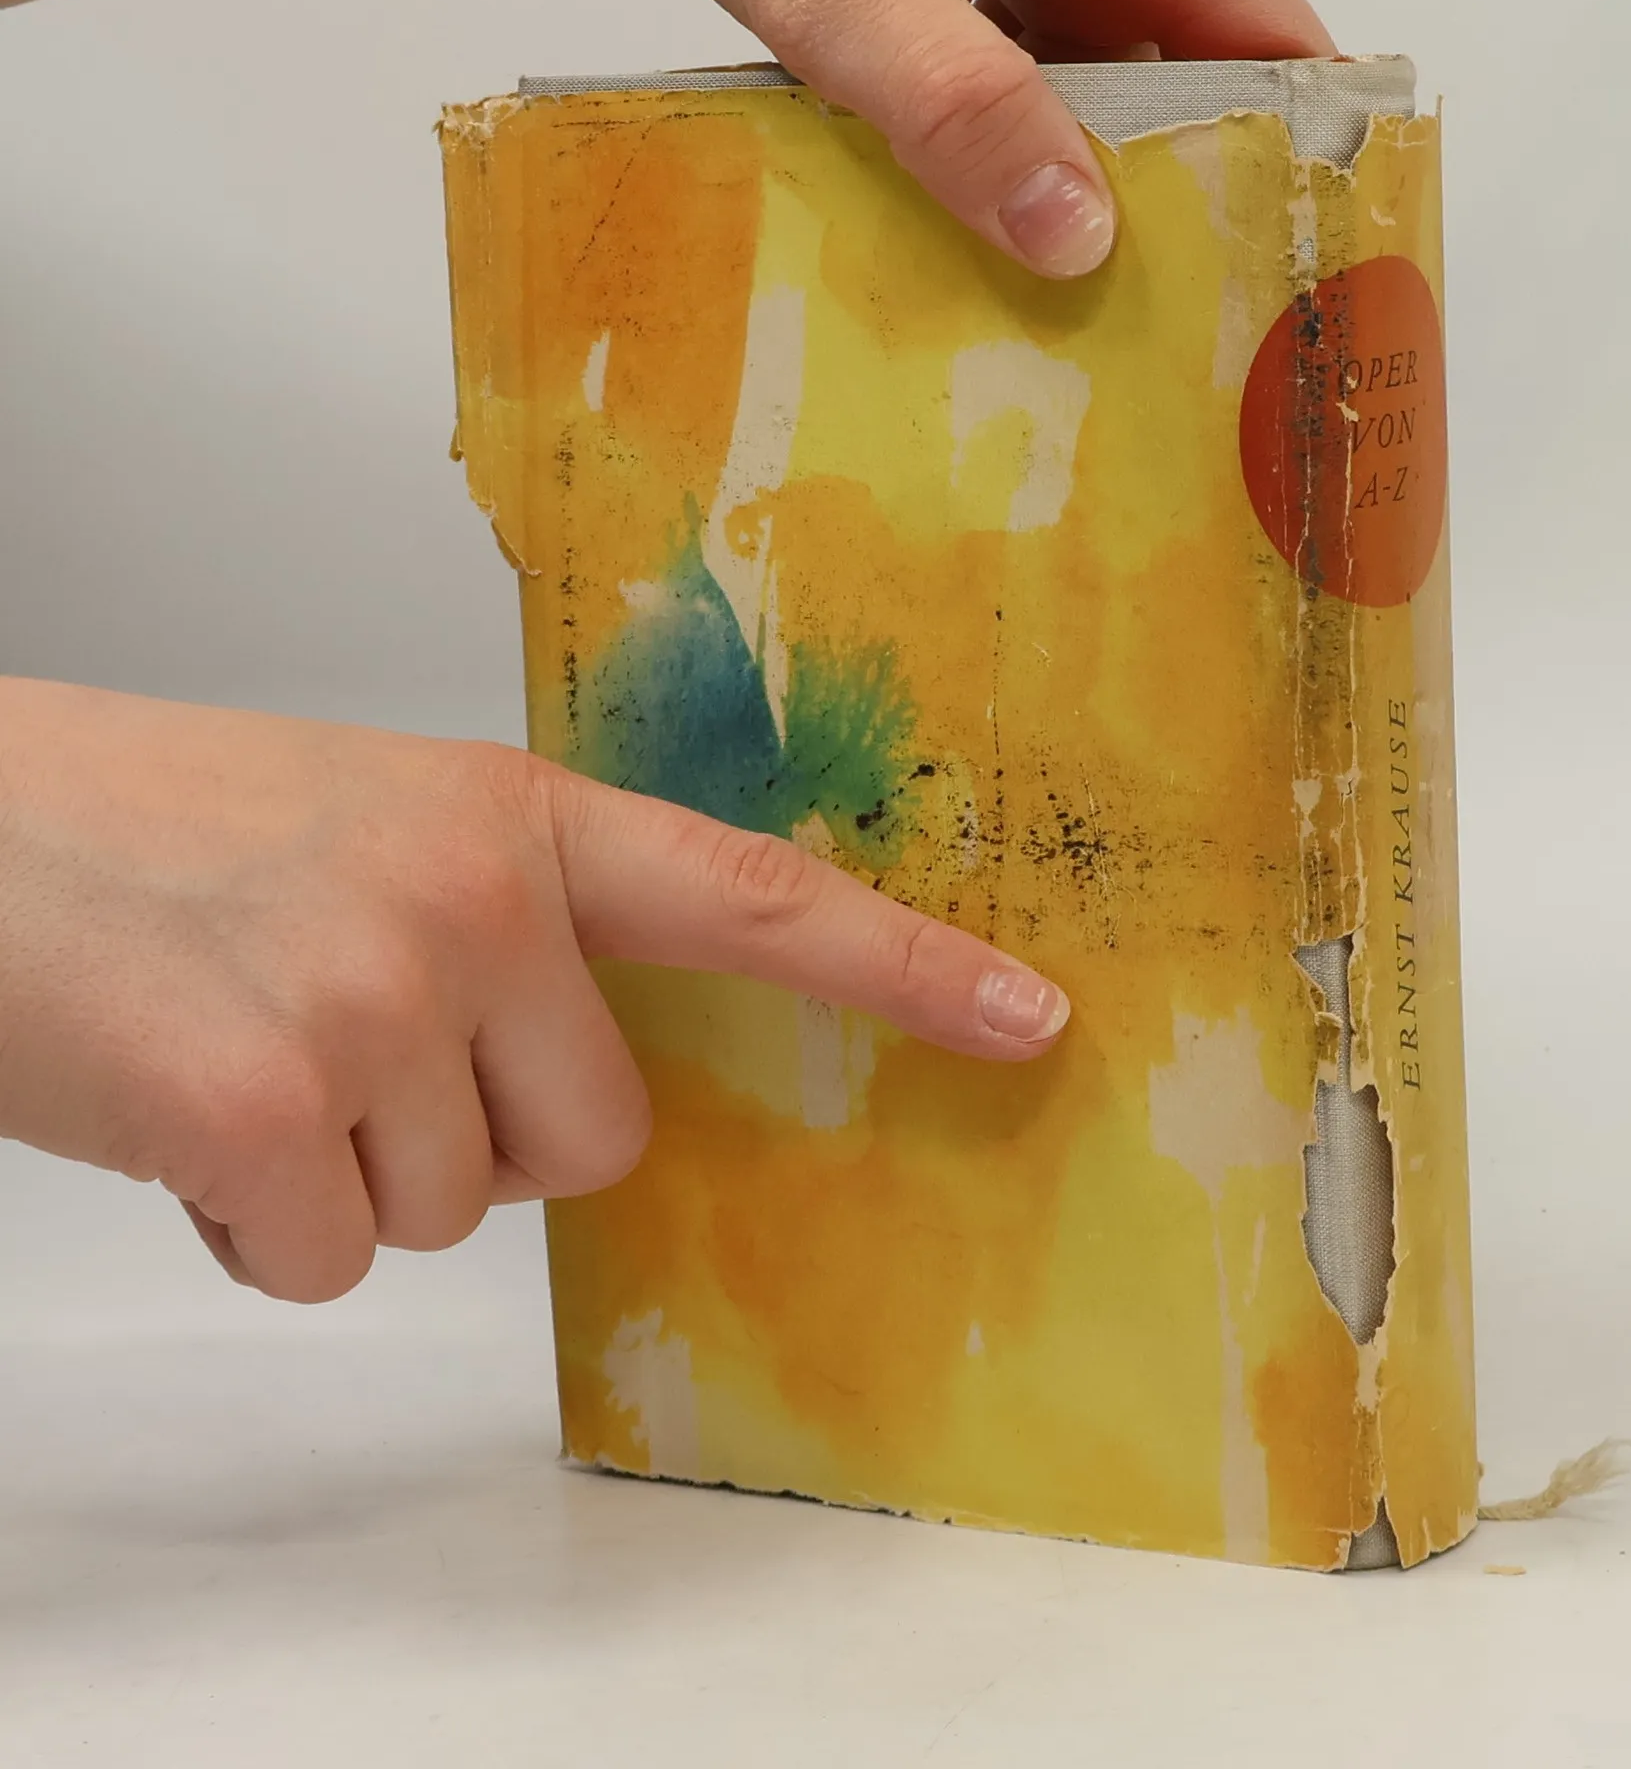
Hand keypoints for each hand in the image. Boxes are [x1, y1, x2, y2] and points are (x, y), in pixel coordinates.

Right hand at [0, 679, 1069, 1302]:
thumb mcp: (371, 828)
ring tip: (239, 1055)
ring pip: (458, 1212)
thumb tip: (586, 1084)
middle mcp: (473, 897)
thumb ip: (509, 929)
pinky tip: (179, 1120)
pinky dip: (253, 1230)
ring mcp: (376, 997)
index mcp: (514, 818)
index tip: (1030, 1023)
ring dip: (352, 1178)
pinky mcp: (265, 1105)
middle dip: (485, 1138)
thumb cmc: (153, 827)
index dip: (902, 969)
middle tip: (344, 1050)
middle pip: (595, 1141)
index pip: (752, 896)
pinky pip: (329, 1260)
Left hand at [629, 0, 1330, 279]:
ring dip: (1074, 171)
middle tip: (1114, 333)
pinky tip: (970, 192)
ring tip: (1038, 288)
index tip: (1243, 303)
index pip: (1277, 61)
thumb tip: (1073, 235)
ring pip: (1118, 70)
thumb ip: (956, 106)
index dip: (1273, 186)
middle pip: (1197, 81)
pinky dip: (1018, 119)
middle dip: (1158, 204)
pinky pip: (1052, 40)